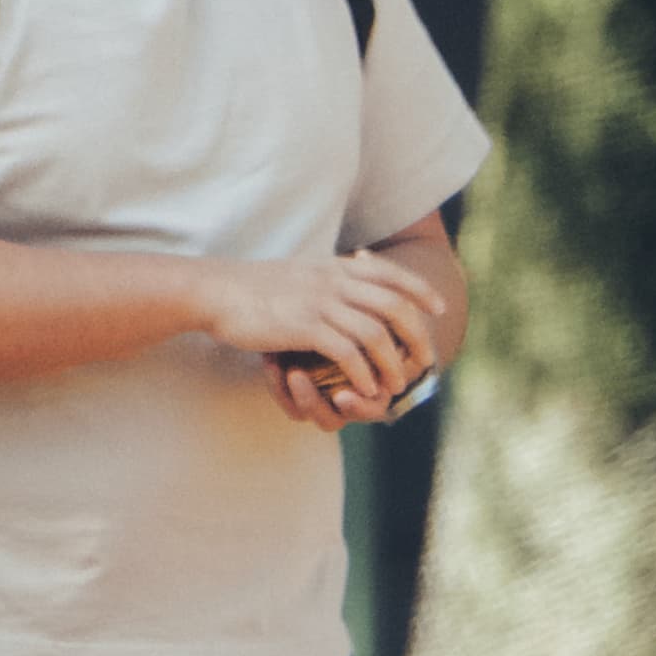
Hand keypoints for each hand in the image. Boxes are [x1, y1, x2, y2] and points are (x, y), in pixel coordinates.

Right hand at [195, 245, 447, 423]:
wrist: (217, 291)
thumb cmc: (256, 287)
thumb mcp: (300, 271)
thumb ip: (330, 275)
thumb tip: (353, 272)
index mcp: (335, 267)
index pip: (391, 273)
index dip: (419, 289)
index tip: (438, 307)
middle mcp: (334, 281)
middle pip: (394, 306)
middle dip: (416, 335)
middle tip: (425, 359)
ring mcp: (320, 303)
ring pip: (375, 334)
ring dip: (391, 364)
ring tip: (395, 385)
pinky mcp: (304, 328)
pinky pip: (346, 353)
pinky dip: (362, 374)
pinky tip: (365, 388)